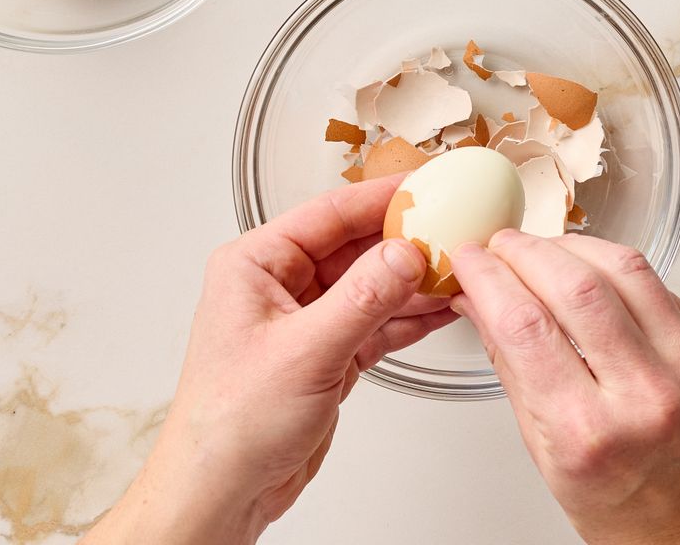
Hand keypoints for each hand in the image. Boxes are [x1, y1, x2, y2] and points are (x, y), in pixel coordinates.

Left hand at [84, 176, 455, 544]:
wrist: (222, 491)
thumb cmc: (228, 425)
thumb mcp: (305, 351)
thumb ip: (362, 299)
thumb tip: (404, 255)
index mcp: (256, 265)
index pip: (329, 214)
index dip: (381, 199)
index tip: (425, 188)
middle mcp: (279, 286)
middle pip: (355, 247)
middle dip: (405, 242)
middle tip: (452, 232)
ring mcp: (305, 321)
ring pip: (371, 286)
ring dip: (413, 283)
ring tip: (457, 271)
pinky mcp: (326, 355)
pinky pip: (375, 323)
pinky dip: (407, 318)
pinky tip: (438, 309)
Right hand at [449, 230, 679, 544]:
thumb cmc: (627, 507)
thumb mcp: (548, 455)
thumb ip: (512, 369)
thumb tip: (479, 301)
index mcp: (589, 433)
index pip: (524, 326)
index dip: (486, 278)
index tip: (469, 260)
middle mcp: (645, 396)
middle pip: (573, 285)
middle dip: (523, 251)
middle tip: (500, 246)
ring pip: (622, 268)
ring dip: (570, 245)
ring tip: (542, 250)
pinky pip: (659, 283)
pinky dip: (614, 266)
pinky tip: (590, 270)